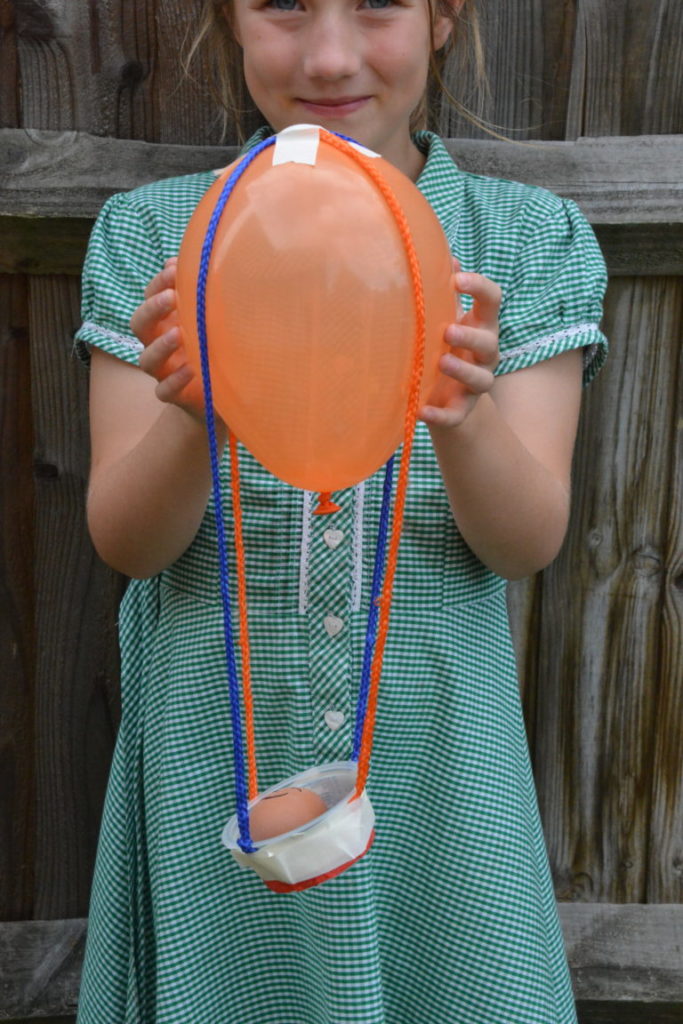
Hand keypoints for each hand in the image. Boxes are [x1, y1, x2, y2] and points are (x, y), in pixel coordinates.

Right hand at [132, 258, 206, 421]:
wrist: (217, 392)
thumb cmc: (210, 347)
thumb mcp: (209, 319)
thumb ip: (199, 295)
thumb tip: (188, 260)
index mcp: (164, 321)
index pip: (150, 297)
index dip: (157, 283)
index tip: (173, 270)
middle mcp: (157, 344)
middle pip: (139, 324)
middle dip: (151, 309)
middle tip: (170, 298)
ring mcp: (162, 371)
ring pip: (146, 359)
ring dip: (160, 346)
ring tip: (178, 335)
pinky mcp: (173, 395)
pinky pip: (164, 391)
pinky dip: (174, 381)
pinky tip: (190, 370)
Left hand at [420, 261, 500, 428]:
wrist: (441, 395)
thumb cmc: (442, 344)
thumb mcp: (443, 315)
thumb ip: (442, 290)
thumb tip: (440, 255)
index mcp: (481, 325)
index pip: (492, 301)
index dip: (479, 288)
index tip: (456, 279)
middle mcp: (484, 355)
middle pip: (490, 344)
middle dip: (471, 337)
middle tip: (447, 331)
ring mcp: (474, 384)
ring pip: (482, 380)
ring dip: (463, 372)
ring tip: (441, 363)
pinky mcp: (460, 410)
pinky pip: (456, 416)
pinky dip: (441, 416)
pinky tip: (422, 411)